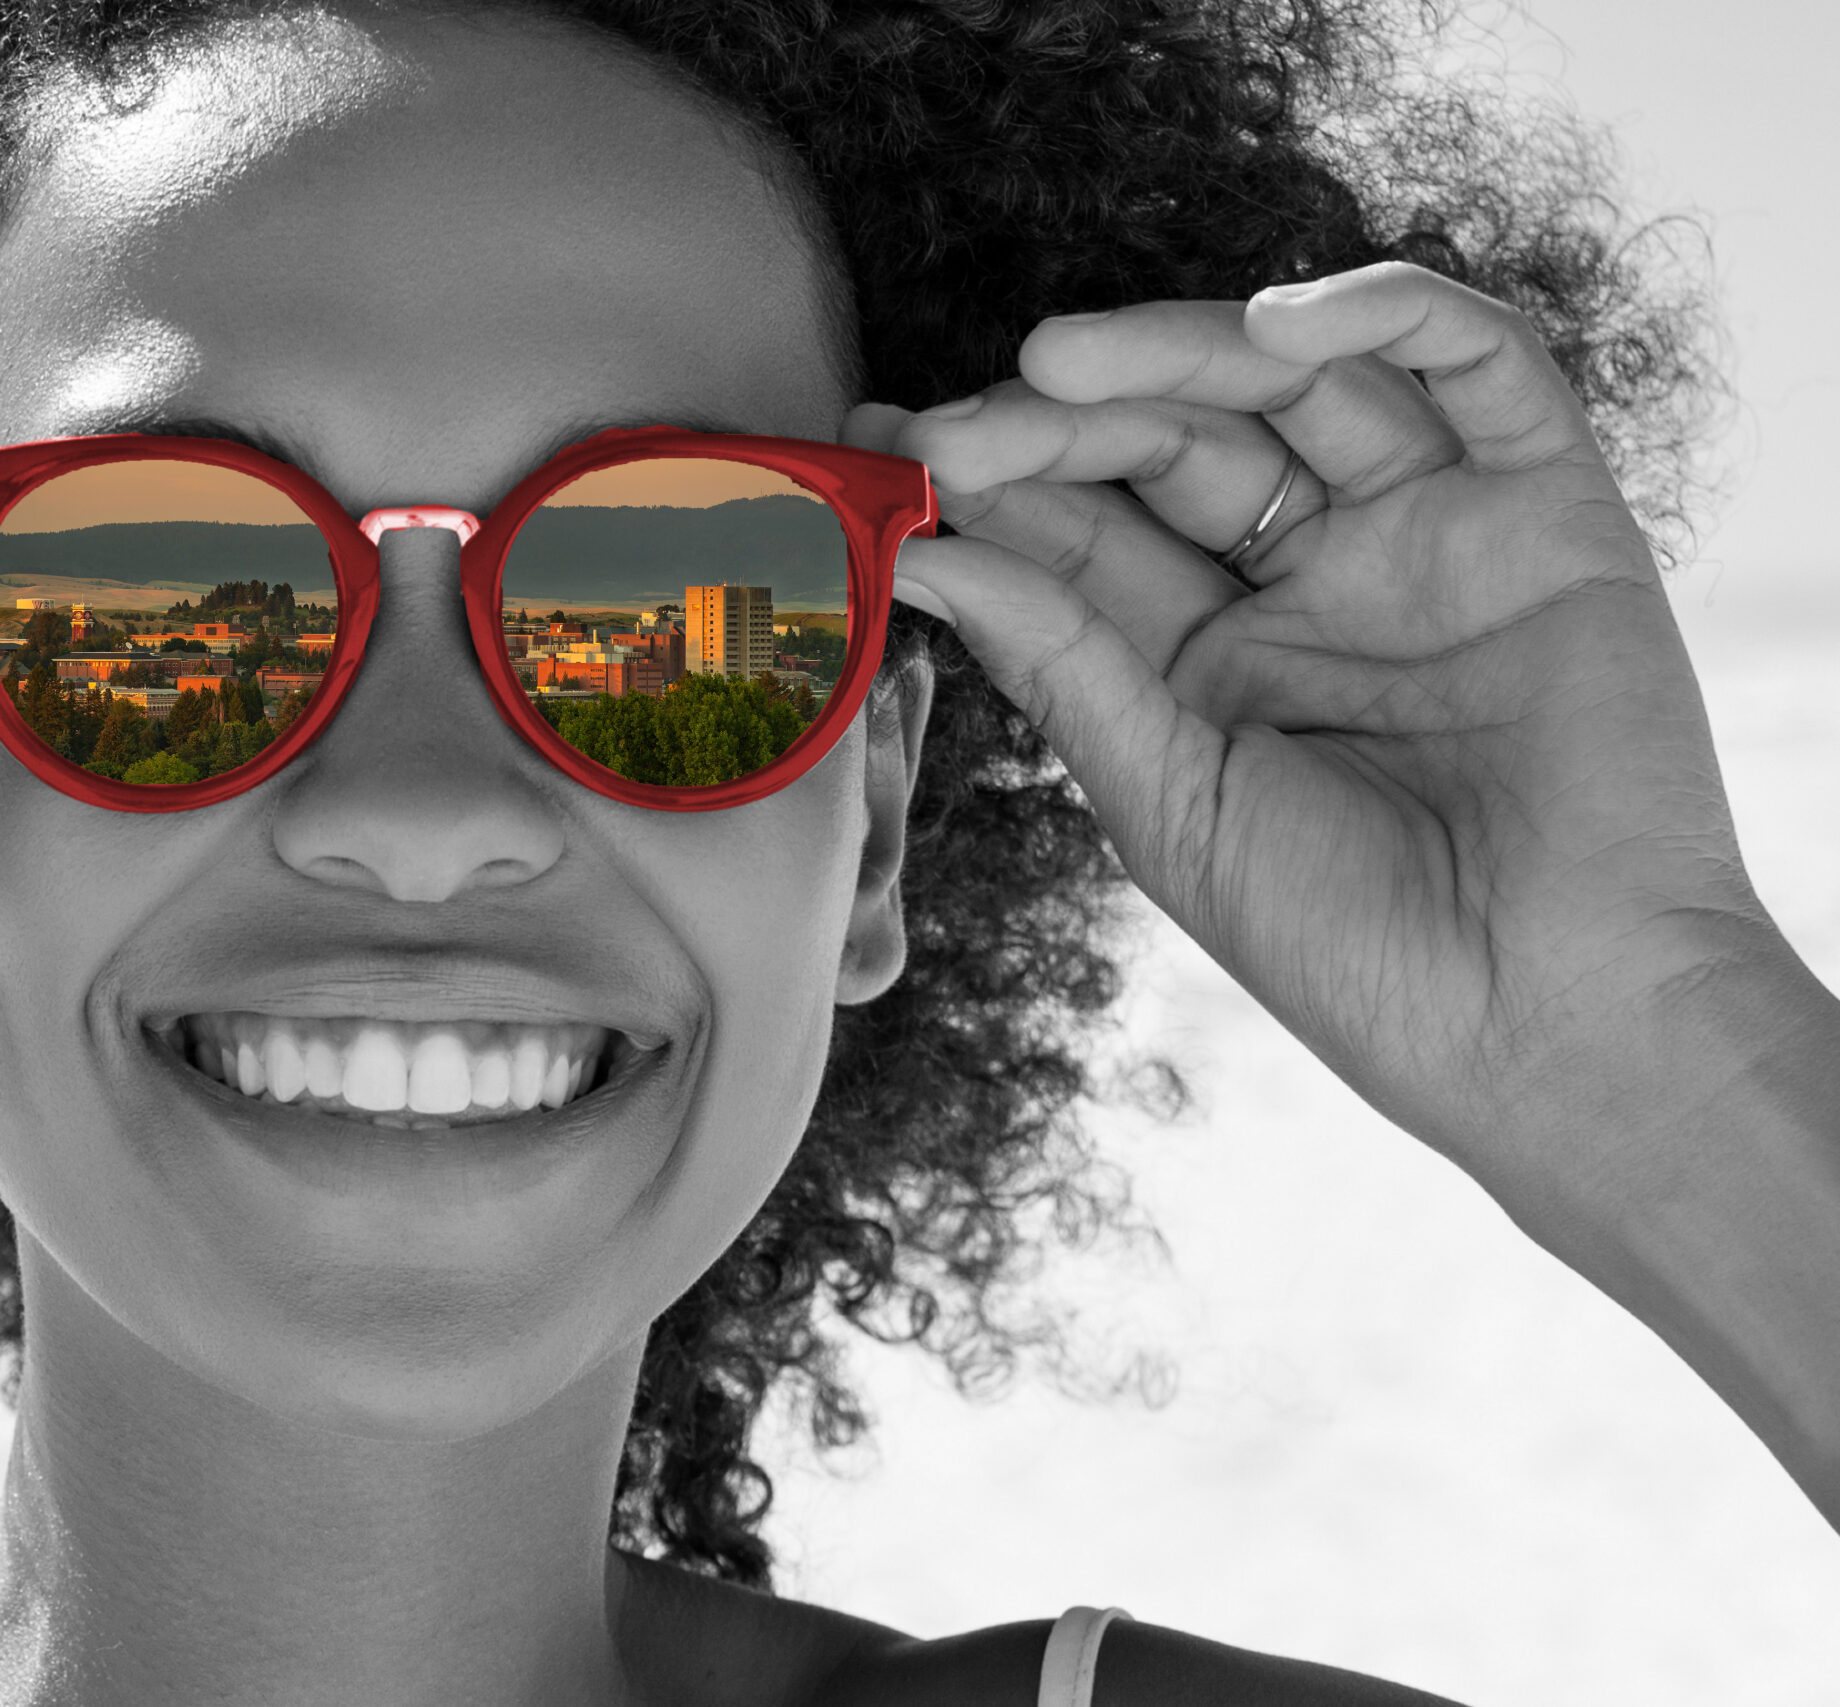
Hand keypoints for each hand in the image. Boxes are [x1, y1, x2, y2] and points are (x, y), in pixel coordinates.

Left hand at [858, 261, 1777, 1208]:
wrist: (1551, 1022)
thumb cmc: (1352, 944)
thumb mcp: (1169, 797)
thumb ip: (1061, 660)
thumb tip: (918, 552)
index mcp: (1210, 658)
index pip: (1088, 531)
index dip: (993, 481)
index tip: (877, 449)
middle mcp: (1313, 580)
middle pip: (1177, 443)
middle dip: (1061, 423)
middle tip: (955, 428)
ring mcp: (1428, 535)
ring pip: (1300, 383)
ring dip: (1179, 352)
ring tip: (1055, 361)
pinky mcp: (1548, 507)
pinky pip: (1480, 365)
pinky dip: (1384, 314)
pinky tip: (1274, 326)